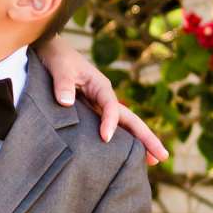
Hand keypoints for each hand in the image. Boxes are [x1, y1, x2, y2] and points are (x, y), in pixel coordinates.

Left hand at [41, 34, 166, 164]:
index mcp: (101, 86)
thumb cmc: (58, 57)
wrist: (51, 51)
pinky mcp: (91, 113)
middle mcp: (105, 98)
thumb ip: (63, 84)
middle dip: (147, 138)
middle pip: (130, 119)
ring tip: (153, 161)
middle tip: (162, 157)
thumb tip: (66, 103)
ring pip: (124, 126)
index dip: (110, 122)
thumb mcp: (60, 67)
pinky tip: (124, 156)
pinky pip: (109, 128)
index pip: (111, 107)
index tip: (105, 138)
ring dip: (139, 142)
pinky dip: (121, 141)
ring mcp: (100, 107)